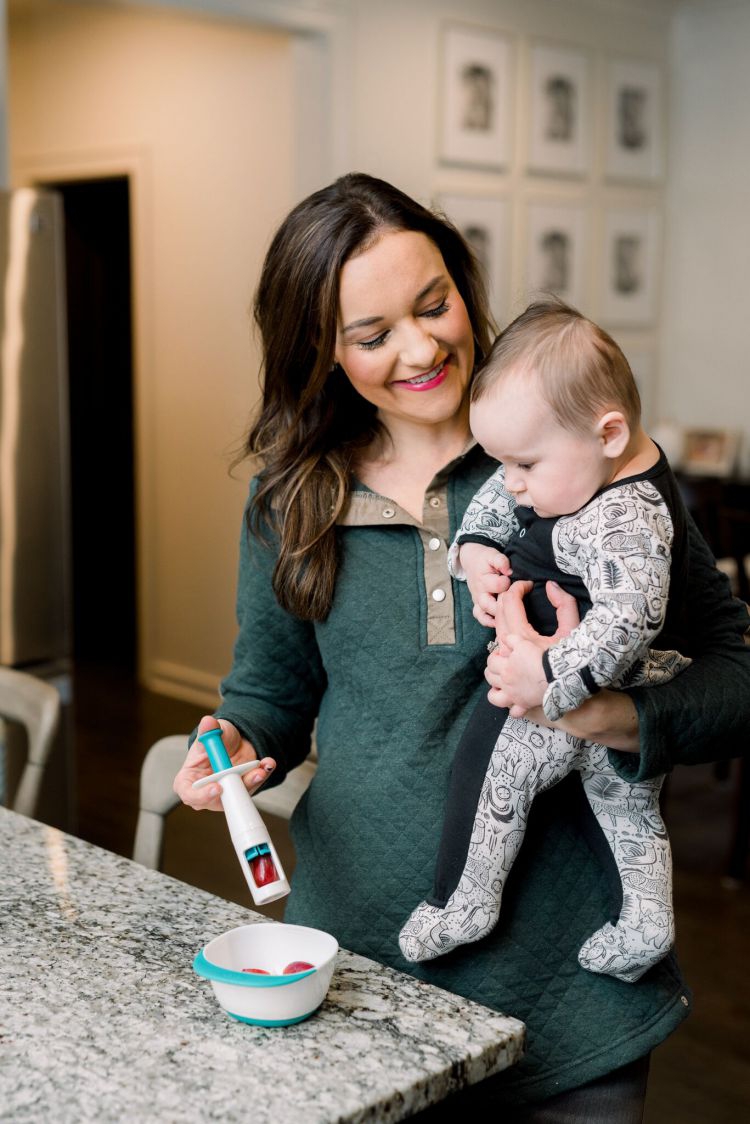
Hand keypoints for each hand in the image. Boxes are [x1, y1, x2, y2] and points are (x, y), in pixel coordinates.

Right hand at [172, 716, 275, 810]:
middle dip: (234, 790)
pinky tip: (267, 764)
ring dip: (251, 782)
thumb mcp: (211, 733)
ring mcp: (226, 792)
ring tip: (260, 769)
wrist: (234, 741)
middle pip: (216, 800)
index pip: (190, 794)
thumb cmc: (215, 741)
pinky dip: (261, 775)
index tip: (217, 787)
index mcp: (190, 779)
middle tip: (246, 778)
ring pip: (238, 794)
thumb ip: (208, 730)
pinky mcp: (242, 790)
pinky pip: (253, 786)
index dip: (202, 795)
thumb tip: (207, 722)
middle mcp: (207, 790)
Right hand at [459, 542, 511, 626]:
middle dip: (505, 604)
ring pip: (485, 613)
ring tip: (512, 615)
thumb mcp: (492, 555)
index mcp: (483, 579)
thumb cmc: (485, 559)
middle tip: (517, 600)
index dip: (512, 584)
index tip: (525, 582)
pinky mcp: (478, 606)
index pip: (500, 586)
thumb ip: (501, 561)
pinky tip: (500, 623)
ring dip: (498, 616)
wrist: (472, 562)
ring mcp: (478, 601)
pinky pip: (481, 618)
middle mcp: (480, 592)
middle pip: (490, 604)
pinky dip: (489, 622)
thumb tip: (509, 571)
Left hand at [486, 580, 580, 714]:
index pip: (510, 604)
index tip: (526, 586)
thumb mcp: (572, 629)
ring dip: (498, 657)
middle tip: (517, 610)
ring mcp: (506, 681)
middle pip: (496, 631)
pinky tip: (506, 685)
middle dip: (504, 613)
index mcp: (520, 637)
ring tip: (512, 654)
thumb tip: (550, 586)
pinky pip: (494, 694)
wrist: (573, 689)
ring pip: (490, 664)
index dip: (516, 589)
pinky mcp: (510, 699)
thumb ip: (564, 604)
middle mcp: (507, 658)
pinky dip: (498, 690)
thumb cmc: (574, 659)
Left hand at [487, 633, 546, 716]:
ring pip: (495, 698)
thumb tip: (503, 639)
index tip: (502, 655)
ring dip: (495, 692)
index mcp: (505, 667)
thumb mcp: (524, 643)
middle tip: (501, 668)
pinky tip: (516, 704)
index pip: (490, 662)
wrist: (555, 674)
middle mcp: (506, 683)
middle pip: (490, 678)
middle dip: (492, 672)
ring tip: (501, 687)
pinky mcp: (524, 705)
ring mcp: (513, 695)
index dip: (494, 657)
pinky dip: (514, 710)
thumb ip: (511, 640)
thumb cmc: (540, 657)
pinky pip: (515, 713)